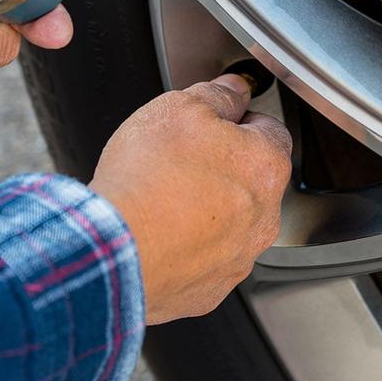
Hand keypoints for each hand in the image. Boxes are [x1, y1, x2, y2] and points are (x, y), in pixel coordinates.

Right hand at [90, 75, 291, 324]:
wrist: (112, 249)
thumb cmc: (147, 179)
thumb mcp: (179, 108)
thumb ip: (217, 95)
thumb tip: (233, 90)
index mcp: (266, 167)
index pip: (269, 131)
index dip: (237, 121)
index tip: (212, 123)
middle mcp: (264, 218)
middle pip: (250, 182)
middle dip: (221, 169)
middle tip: (178, 161)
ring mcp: (238, 259)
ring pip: (229, 225)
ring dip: (205, 211)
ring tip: (162, 200)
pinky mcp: (208, 290)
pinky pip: (204, 261)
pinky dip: (186, 248)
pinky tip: (158, 234)